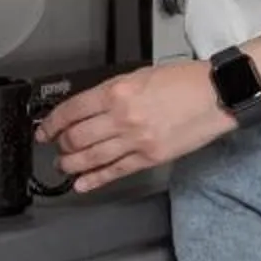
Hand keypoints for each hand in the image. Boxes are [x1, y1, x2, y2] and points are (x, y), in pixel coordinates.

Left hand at [37, 60, 234, 192]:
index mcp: (117, 92)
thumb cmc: (184, 81)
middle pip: (76, 137)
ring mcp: (135, 140)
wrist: (215, 95)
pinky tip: (82, 184)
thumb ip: (112, 92)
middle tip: (54, 146)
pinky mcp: (150, 157)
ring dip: (70, 164)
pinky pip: (115, 171)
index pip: (72, 110)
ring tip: (63, 165)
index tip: (45, 129)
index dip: (52, 123)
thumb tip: (88, 107)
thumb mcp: (140, 75)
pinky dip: (94, 180)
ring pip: (91, 158)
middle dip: (59, 144)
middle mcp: (122, 117)